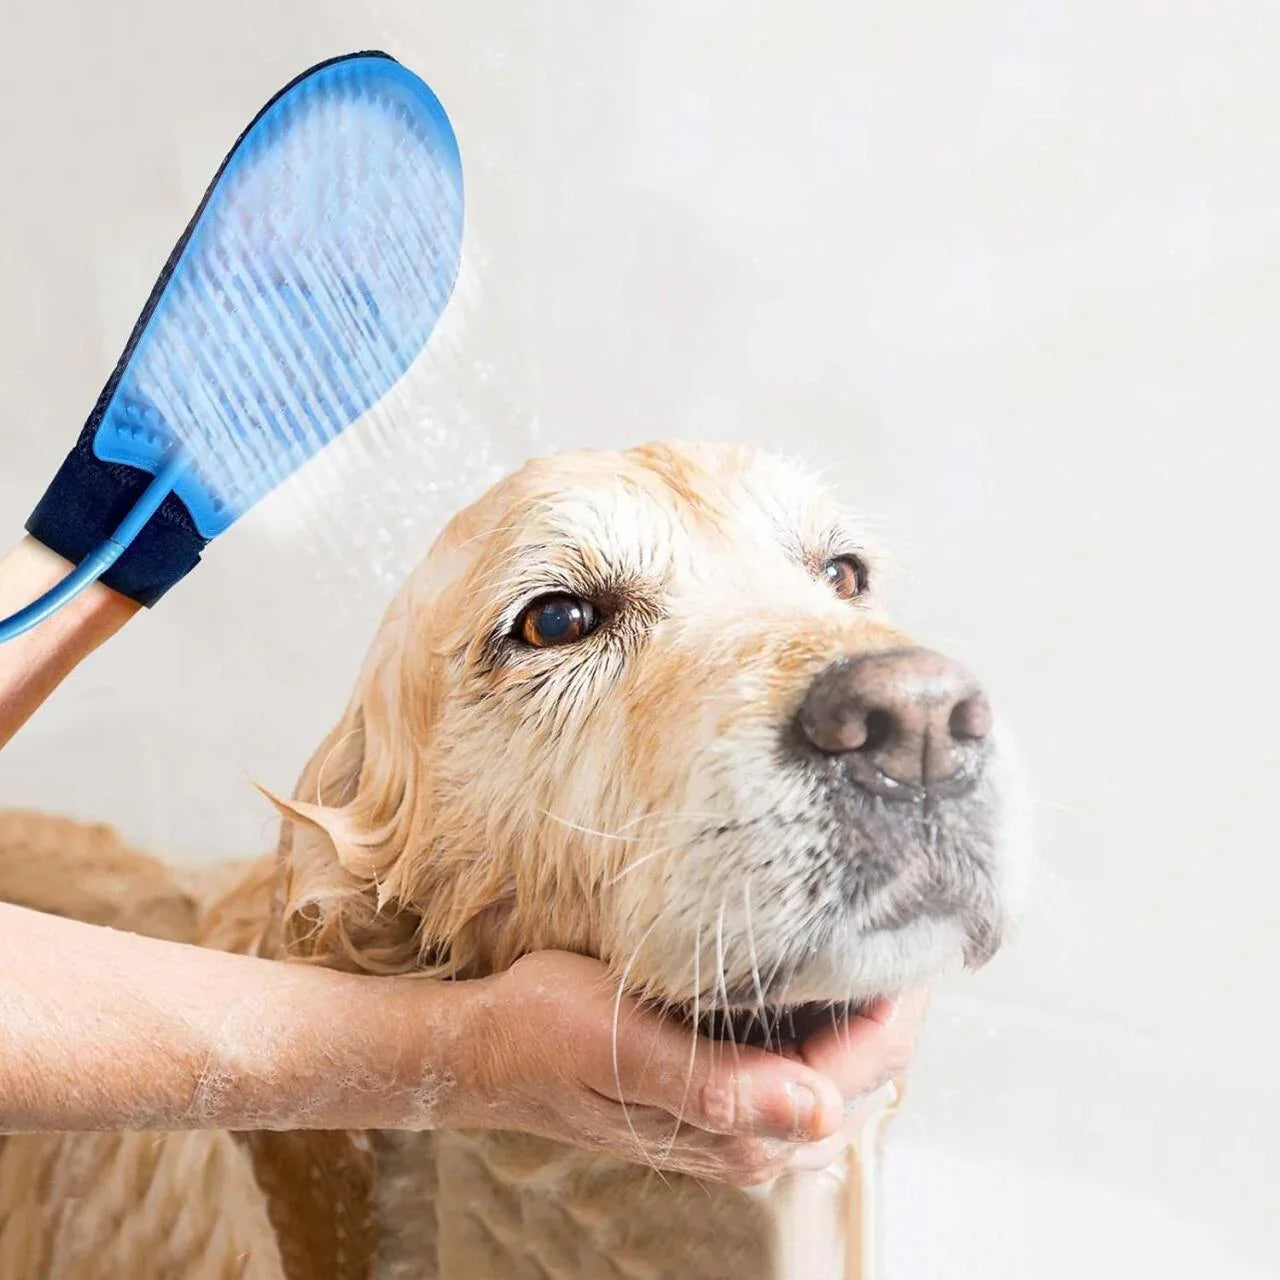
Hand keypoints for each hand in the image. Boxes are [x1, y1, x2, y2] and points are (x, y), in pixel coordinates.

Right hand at [427, 951, 927, 1185]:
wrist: (490, 1048)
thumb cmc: (546, 1033)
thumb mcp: (623, 1045)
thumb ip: (719, 1086)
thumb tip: (819, 1115)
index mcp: (738, 1128)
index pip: (865, 1069)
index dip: (901, 1002)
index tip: (919, 930)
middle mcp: (750, 1136)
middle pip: (866, 1072)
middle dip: (893, 1002)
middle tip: (904, 917)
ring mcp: (737, 1118)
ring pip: (841, 1068)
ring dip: (864, 1010)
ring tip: (873, 934)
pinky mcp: (720, 1096)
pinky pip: (804, 1062)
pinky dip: (828, 1018)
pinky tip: (821, 970)